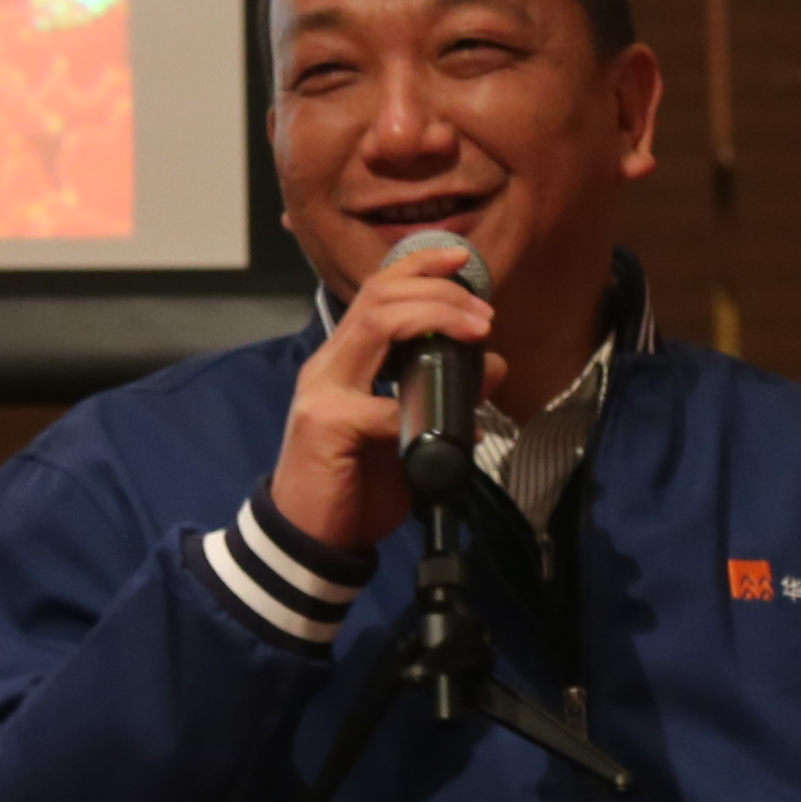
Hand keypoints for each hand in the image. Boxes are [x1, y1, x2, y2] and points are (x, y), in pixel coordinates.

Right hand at [266, 256, 493, 555]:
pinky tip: (462, 434)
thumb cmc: (354, 486)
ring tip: (476, 330)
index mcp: (344, 361)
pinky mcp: (325, 427)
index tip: (462, 260)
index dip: (418, 266)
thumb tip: (492, 366)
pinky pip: (383, 408)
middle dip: (438, 292)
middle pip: (379, 298)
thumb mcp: (408, 435)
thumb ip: (443, 397)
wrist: (308, 541)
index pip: (376, 293)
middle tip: (483, 313)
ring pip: (377, 326)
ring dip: (434, 319)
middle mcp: (328, 366)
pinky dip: (428, 414)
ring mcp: (322, 393)